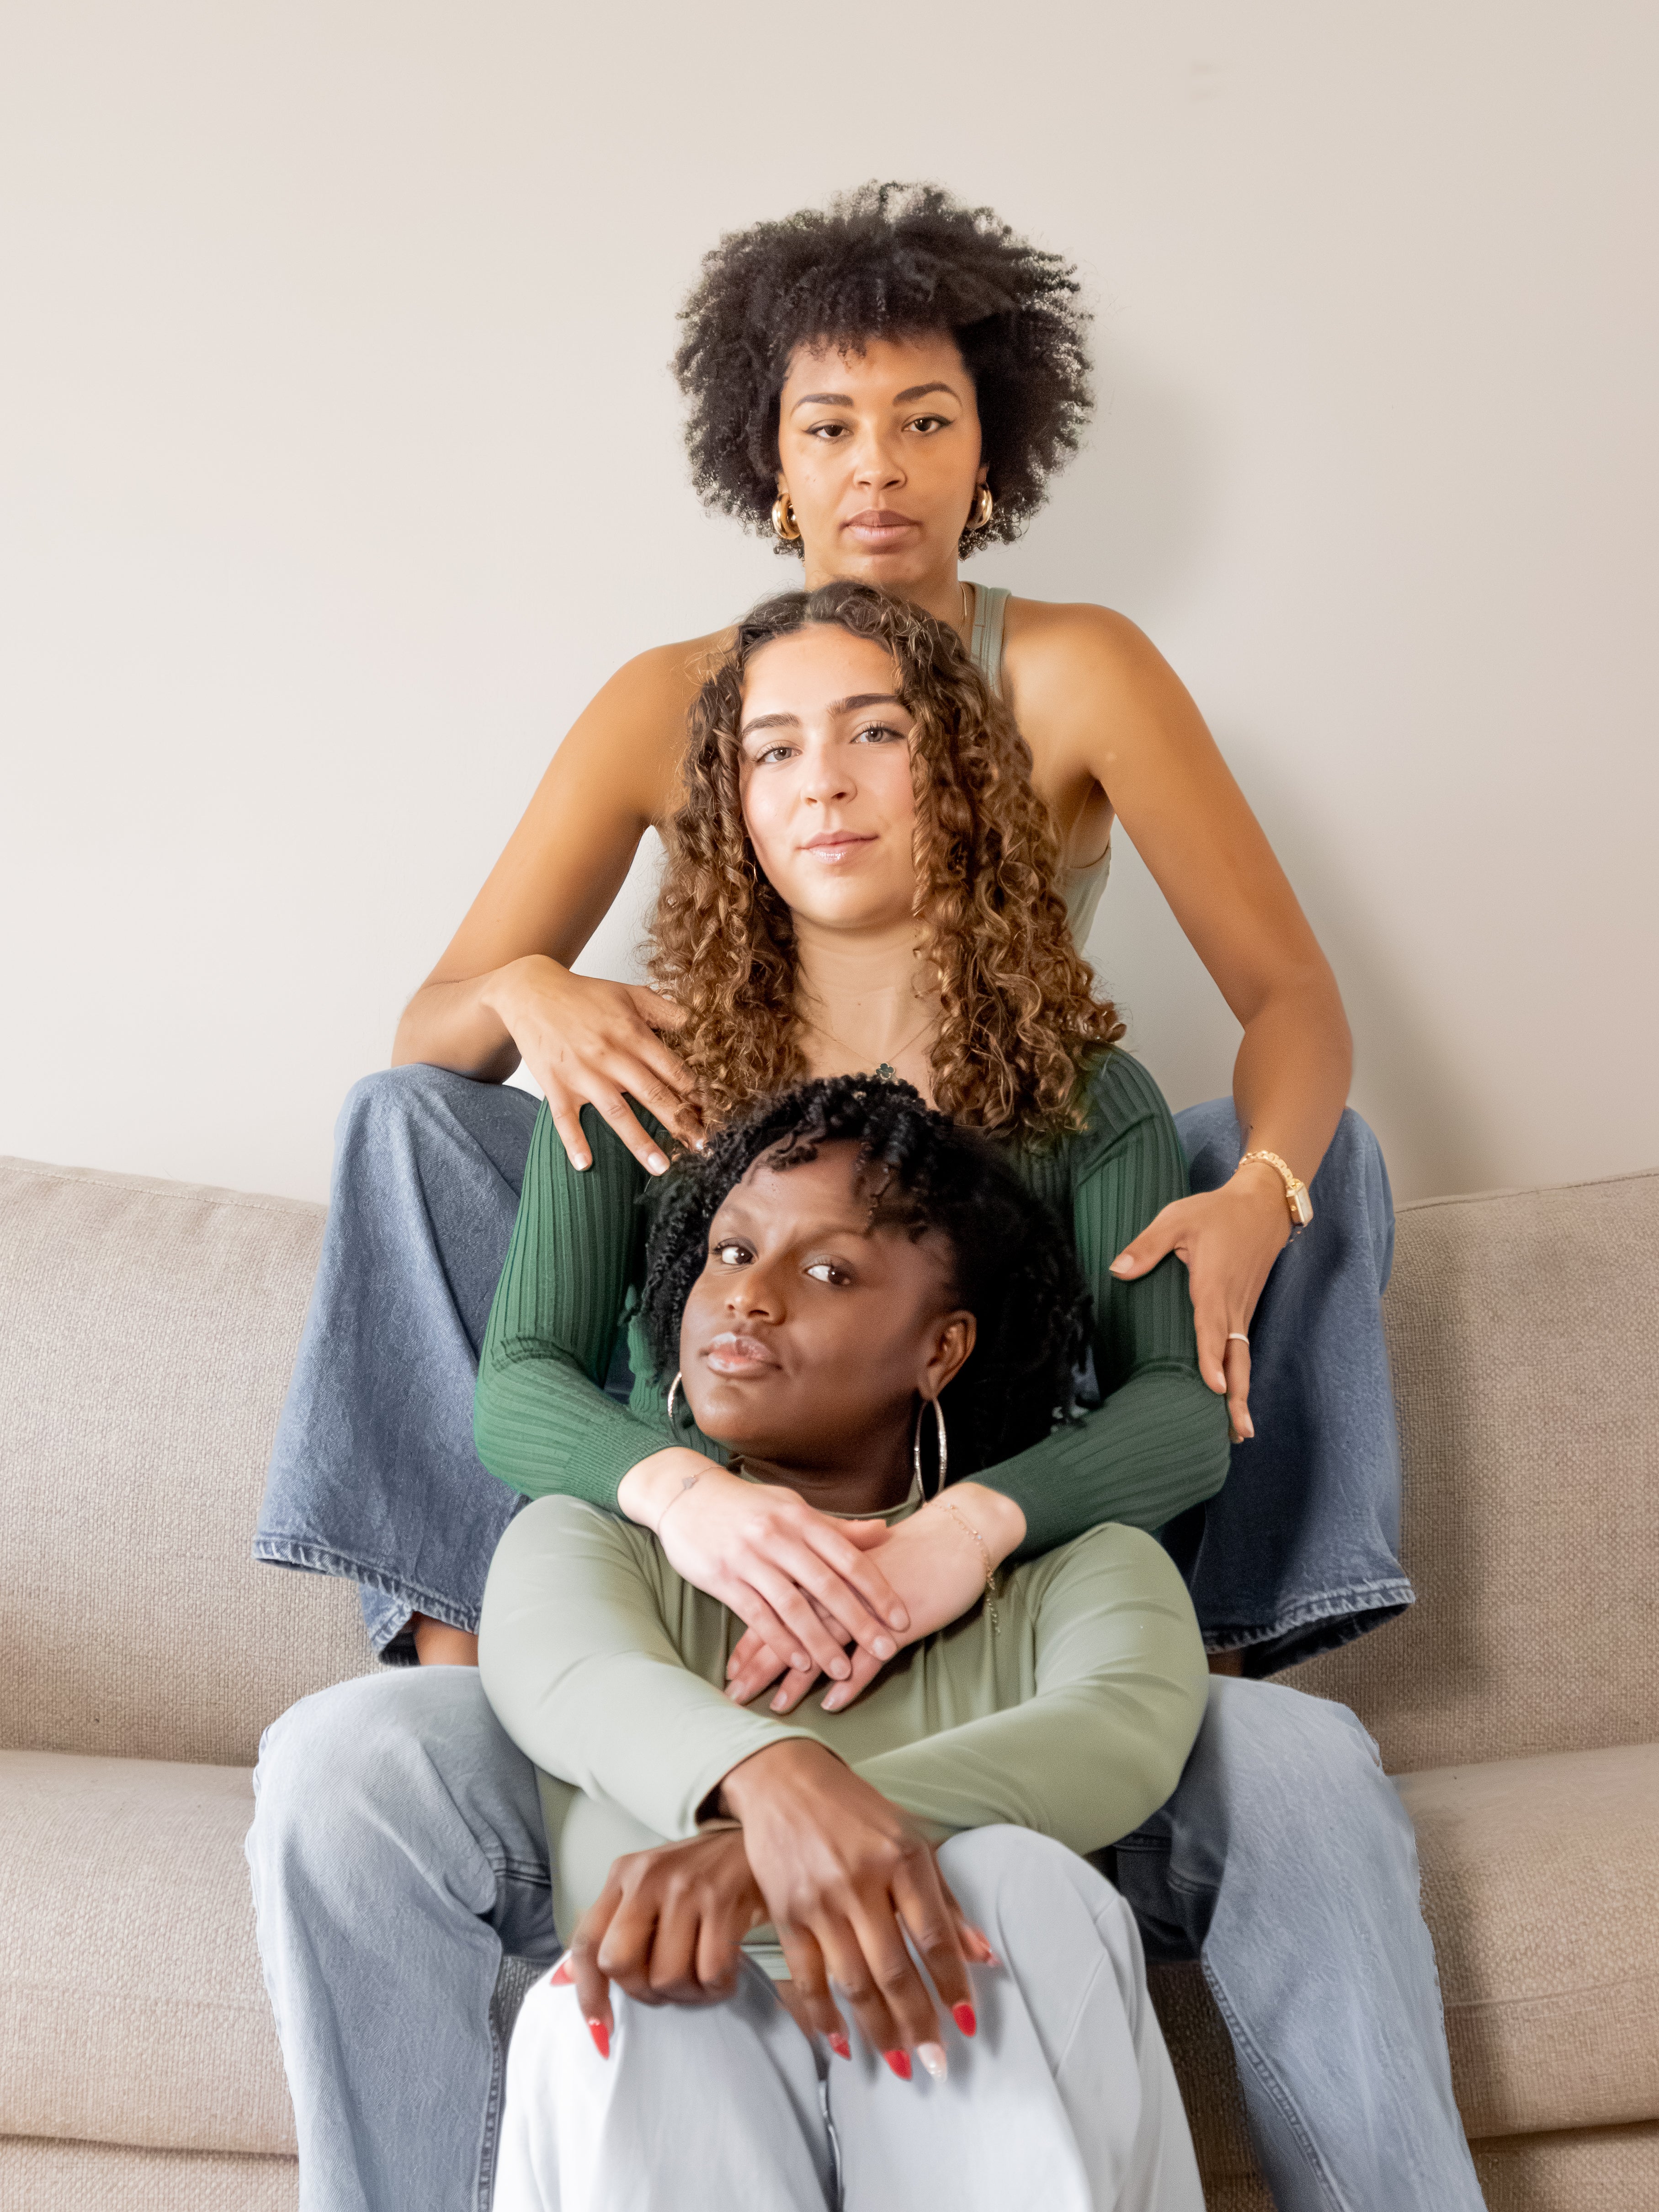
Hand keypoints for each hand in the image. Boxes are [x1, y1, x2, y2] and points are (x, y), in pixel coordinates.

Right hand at [481, 953, 702, 1173]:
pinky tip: (585, 1164)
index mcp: (632, 1034)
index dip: (694, 1093)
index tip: (711, 1114)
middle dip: (680, 1122)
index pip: (673, 1069)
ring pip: (616, 1113)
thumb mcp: (630, 993)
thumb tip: (699, 1026)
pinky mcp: (555, 1085)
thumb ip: (666, 1011)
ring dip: (640, 1142)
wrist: (531, 992)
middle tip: (701, 1146)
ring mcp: (582, 1073)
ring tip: (661, 1167)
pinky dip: (574, 1141)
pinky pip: (565, 1118)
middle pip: (652, 1094)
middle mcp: (610, 1056)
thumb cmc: (584, 995)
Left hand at [554, 1828, 768, 2054]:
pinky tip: (724, 1975)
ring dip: (686, 1994)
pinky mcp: (723, 1900)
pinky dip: (717, 1988)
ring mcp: (686, 1887)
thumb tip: (565, 1980)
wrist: (756, 1842)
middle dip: (642, 1991)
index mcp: (624, 1874)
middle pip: (619, 1964)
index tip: (601, 2027)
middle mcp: (648, 1877)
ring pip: (666, 1977)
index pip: (586, 1941)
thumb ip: (612, 1929)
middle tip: (667, 1985)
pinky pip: (709, 1973)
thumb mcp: (649, 1890)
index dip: (587, 1993)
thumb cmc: (698, 1877)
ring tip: (699, 1977)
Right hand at [618, 1454, 910, 1679]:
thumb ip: (837, 1528)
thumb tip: (884, 1534)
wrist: (687, 1495)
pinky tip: (799, 1662)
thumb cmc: (748, 1506)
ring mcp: (749, 1558)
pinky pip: (758, 1616)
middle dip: (860, 1622)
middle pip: (827, 1586)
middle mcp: (778, 1536)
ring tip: (843, 1670)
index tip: (901, 1619)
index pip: (849, 1558)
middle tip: (886, 1651)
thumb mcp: (793, 1508)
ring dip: (821, 1642)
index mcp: (801, 1518)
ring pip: (793, 1607)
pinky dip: (781, 1642)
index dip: (878, 1591)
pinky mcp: (723, 1578)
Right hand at [719, 1739, 992, 2076]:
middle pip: (894, 1969)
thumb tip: (983, 1955)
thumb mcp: (911, 1838)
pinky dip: (824, 2014)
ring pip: (853, 1981)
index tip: (967, 2023)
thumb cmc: (857, 1810)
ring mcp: (820, 1900)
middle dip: (918, 2023)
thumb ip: (946, 1899)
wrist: (785, 1781)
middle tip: (936, 2064)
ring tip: (899, 2062)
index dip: (952, 1983)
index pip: (933, 1936)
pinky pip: (807, 1976)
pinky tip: (842, 2041)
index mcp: (901, 1858)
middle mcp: (861, 1881)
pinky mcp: (785, 1913)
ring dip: (878, 2029)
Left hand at [724, 1483, 1025, 1715]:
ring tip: (775, 1707)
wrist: (955, 1538)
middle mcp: (836, 1587)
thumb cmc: (904, 1553)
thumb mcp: (855, 1564)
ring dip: (797, 1680)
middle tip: (734, 1694)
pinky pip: (867, 1658)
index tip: (729, 1668)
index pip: (775, 1606)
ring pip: (822, 1644)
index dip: (751, 1638)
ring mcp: (865, 1607)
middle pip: (788, 1628)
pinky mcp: (895, 1623)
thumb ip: (822, 1581)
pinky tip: (830, 1704)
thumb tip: (792, 1604)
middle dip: (760, 1664)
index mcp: (822, 1569)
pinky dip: (849, 1682)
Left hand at [1108, 1165, 1289, 1440]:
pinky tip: (1236, 1395)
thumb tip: (1117, 1270)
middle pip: (1237, 1356)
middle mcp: (1232, 1304)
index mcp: (1214, 1285)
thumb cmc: (1216, 1211)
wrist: (1263, 1205)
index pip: (1213, 1328)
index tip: (1216, 1387)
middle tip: (1238, 1431)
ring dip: (1243, 1391)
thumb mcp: (1177, 1218)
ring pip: (1243, 1356)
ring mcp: (1243, 1308)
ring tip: (1240, 1430)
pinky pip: (1243, 1346)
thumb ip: (1147, 1245)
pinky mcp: (1245, 1307)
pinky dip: (1241, 1373)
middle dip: (1238, 1395)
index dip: (1212, 1358)